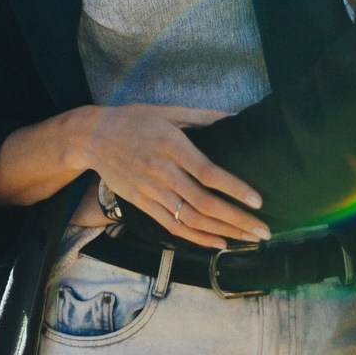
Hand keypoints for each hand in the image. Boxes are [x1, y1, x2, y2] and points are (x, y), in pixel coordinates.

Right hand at [75, 104, 268, 248]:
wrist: (92, 137)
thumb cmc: (133, 120)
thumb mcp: (167, 111)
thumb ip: (202, 117)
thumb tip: (235, 118)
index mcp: (171, 146)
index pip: (208, 173)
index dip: (234, 189)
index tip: (258, 201)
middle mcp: (162, 172)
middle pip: (204, 203)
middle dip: (237, 220)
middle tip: (263, 231)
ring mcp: (151, 192)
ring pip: (191, 220)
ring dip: (223, 233)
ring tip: (248, 240)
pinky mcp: (143, 204)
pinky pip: (172, 227)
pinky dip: (197, 238)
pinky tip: (219, 243)